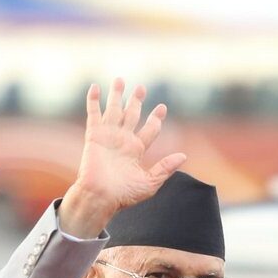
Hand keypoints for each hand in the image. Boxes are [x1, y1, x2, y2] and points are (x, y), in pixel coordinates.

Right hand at [58, 78, 186, 237]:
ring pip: (114, 110)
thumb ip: (165, 168)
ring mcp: (108, 137)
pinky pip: (94, 114)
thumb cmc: (124, 195)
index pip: (149, 129)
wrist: (101, 197)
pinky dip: (94, 101)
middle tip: (142, 87)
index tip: (162, 108)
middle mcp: (123, 141)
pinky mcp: (94, 136)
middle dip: (137, 101)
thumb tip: (183, 156)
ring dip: (117, 95)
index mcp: (136, 150)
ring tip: (120, 80)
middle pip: (132, 115)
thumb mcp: (150, 183)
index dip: (156, 118)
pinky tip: (96, 87)